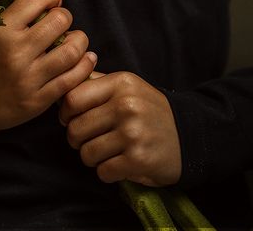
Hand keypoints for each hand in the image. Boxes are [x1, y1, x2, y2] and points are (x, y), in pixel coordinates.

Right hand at [0, 0, 97, 130]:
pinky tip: (86, 58)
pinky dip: (85, 65)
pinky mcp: (38, 101)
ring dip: (80, 40)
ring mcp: (28, 78)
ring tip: (76, 40)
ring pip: (72, 51)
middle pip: (60, 20)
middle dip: (65, 17)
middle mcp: (16, 52)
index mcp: (0, 30)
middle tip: (61, 22)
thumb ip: (7, 14)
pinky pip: (72, 79)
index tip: (51, 1)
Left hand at [58, 70, 181, 186]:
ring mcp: (133, 133)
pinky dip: (106, 172)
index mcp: (120, 83)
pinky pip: (103, 171)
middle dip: (76, 139)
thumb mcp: (127, 86)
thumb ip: (97, 82)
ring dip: (91, 157)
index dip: (65, 112)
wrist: (188, 135)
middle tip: (88, 139)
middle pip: (76, 128)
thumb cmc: (148, 110)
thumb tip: (64, 78)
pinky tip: (117, 164)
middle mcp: (126, 105)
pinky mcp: (138, 159)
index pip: (73, 98)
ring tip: (104, 152)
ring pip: (87, 152)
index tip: (70, 119)